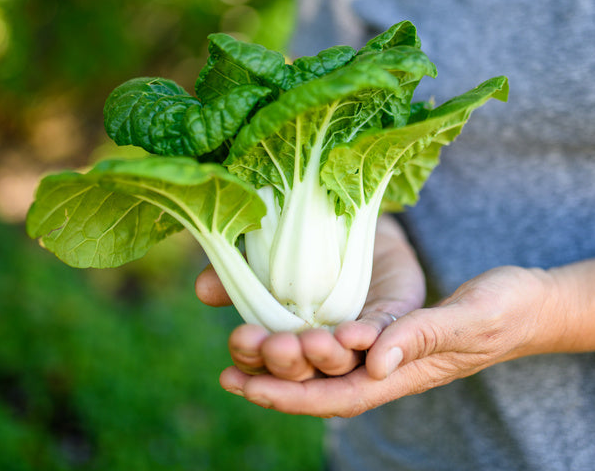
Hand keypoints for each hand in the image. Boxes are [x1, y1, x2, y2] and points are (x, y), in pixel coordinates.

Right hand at [194, 215, 425, 379]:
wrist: (357, 222)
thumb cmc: (306, 247)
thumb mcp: (264, 255)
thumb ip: (236, 274)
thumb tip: (203, 288)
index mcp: (289, 343)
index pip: (266, 368)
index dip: (250, 365)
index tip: (236, 354)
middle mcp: (324, 352)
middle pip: (304, 373)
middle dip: (287, 364)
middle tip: (277, 346)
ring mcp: (359, 341)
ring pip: (342, 362)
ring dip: (326, 356)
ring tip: (314, 341)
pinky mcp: (392, 318)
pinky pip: (381, 334)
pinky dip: (368, 338)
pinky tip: (354, 334)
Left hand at [216, 265, 565, 417]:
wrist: (530, 304)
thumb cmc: (508, 310)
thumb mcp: (471, 317)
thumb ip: (425, 336)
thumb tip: (375, 361)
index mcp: (406, 373)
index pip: (339, 395)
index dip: (291, 394)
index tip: (247, 385)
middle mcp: (391, 370)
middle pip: (323, 387)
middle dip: (274, 382)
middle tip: (228, 367)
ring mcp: (390, 354)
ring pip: (326, 368)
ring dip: (284, 363)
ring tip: (241, 347)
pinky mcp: (392, 333)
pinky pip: (341, 344)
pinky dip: (308, 340)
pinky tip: (284, 325)